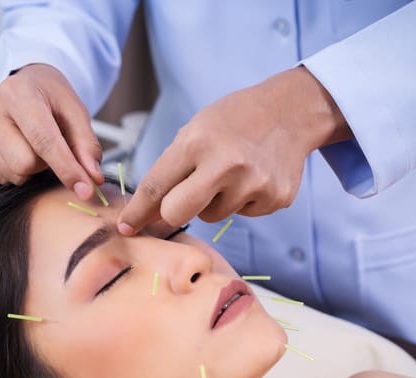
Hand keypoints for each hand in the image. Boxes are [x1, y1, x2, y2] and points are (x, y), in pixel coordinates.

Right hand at [0, 64, 103, 195]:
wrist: (23, 85)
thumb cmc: (50, 99)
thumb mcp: (75, 113)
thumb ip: (86, 146)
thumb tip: (92, 179)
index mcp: (19, 93)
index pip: (44, 141)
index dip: (67, 169)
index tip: (86, 191)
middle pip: (25, 164)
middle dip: (45, 164)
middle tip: (47, 146)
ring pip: (13, 174)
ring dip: (30, 169)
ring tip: (30, 145)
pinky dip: (13, 171)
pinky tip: (14, 149)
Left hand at [117, 67, 351, 233]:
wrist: (289, 112)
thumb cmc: (233, 122)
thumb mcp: (195, 130)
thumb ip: (171, 169)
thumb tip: (146, 213)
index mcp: (197, 142)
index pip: (155, 187)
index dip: (137, 211)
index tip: (126, 227)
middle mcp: (225, 164)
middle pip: (177, 214)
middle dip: (171, 213)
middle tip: (178, 202)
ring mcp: (253, 184)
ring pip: (212, 216)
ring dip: (213, 201)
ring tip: (230, 173)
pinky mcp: (274, 198)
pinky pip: (242, 214)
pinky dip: (241, 200)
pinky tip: (252, 177)